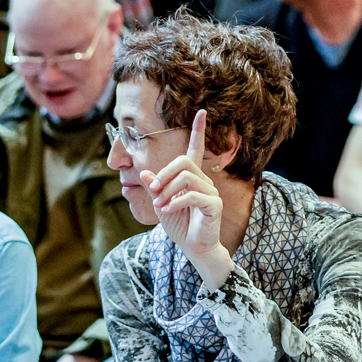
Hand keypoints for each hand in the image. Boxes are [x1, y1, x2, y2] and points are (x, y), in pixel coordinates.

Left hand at [141, 111, 229, 287]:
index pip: (196, 149)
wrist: (193, 248)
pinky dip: (174, 203)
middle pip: (183, 162)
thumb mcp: (161, 205)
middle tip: (155, 193)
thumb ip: (155, 188)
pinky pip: (192, 195)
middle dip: (164, 175)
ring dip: (167, 191)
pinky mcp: (214, 204)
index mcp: (192, 178)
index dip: (198, 131)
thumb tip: (147, 173)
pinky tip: (168, 211)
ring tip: (161, 205)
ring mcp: (211, 192)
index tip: (201, 112)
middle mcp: (204, 181)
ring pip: (186, 177)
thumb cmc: (180, 226)